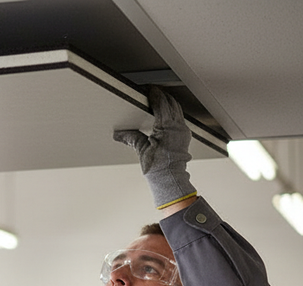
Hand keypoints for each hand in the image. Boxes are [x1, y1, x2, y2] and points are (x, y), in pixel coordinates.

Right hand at [113, 87, 195, 209]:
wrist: (170, 180)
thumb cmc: (158, 169)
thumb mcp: (141, 150)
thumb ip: (132, 137)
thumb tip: (119, 133)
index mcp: (167, 126)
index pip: (161, 103)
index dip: (155, 94)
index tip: (149, 89)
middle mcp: (178, 127)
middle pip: (171, 103)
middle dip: (163, 96)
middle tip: (153, 92)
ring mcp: (183, 131)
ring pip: (178, 110)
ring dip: (169, 103)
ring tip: (160, 100)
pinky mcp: (184, 137)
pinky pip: (180, 119)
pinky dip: (173, 113)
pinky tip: (166, 116)